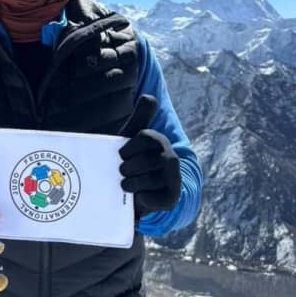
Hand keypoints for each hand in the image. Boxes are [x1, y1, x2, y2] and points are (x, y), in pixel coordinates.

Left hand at [119, 95, 180, 217]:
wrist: (138, 193)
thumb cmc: (131, 161)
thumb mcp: (131, 138)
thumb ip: (140, 117)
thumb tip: (150, 97)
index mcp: (160, 141)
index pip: (144, 137)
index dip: (127, 149)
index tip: (121, 155)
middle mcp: (171, 158)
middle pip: (142, 161)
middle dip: (126, 169)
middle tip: (123, 172)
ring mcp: (173, 179)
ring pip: (145, 181)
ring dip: (130, 184)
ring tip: (128, 185)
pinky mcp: (171, 198)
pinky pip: (149, 198)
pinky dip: (139, 199)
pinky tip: (139, 196)